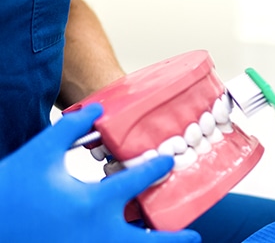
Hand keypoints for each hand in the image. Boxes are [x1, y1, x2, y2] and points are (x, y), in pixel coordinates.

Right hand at [0, 103, 200, 242]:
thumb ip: (70, 128)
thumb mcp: (39, 154)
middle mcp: (96, 234)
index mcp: (93, 203)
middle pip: (148, 242)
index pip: (139, 182)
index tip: (169, 163)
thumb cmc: (8, 191)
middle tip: (194, 237)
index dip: (157, 168)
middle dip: (174, 241)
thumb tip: (94, 109)